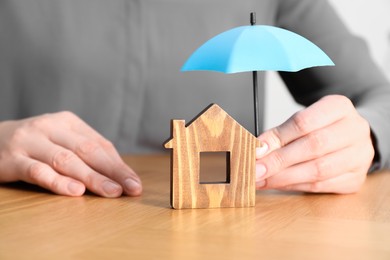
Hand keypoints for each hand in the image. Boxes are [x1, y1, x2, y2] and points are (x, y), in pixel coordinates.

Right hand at [0, 111, 141, 196]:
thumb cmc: (36, 143)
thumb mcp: (61, 139)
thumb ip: (85, 152)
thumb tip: (119, 173)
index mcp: (68, 122)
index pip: (100, 144)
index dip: (119, 165)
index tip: (134, 182)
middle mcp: (51, 127)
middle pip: (88, 151)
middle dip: (112, 171)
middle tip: (131, 188)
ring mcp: (30, 142)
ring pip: (66, 160)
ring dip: (92, 178)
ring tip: (111, 192)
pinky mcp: (12, 159)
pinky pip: (38, 171)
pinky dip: (58, 182)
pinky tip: (75, 192)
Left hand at [255, 95, 374, 193]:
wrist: (350, 138)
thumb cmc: (320, 128)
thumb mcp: (301, 122)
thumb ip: (280, 135)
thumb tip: (257, 150)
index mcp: (339, 107)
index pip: (304, 122)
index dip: (278, 138)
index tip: (256, 151)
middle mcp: (355, 130)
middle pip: (313, 146)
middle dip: (279, 161)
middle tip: (256, 170)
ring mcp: (360, 156)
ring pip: (318, 170)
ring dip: (284, 177)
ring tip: (262, 180)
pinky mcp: (356, 178)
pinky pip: (321, 186)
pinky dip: (296, 186)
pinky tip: (279, 185)